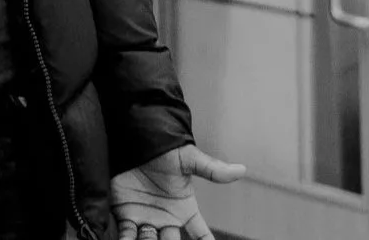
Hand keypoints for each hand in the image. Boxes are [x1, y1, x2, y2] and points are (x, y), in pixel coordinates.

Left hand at [111, 143, 245, 239]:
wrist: (139, 139)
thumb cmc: (165, 149)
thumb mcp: (190, 160)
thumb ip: (212, 169)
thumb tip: (241, 170)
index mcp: (185, 209)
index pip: (200, 234)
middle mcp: (167, 219)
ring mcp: (147, 218)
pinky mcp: (127, 215)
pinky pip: (127, 234)